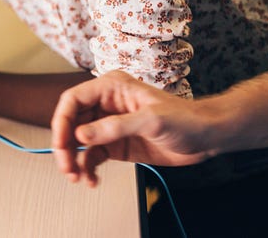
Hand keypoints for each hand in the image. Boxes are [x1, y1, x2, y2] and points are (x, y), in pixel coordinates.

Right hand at [50, 70, 215, 186]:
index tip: (61, 142)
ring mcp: (109, 126)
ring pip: (78, 142)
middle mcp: (106, 105)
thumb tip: (82, 135)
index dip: (62, 120)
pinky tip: (92, 179)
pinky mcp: (115, 144)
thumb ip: (115, 127)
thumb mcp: (151, 120)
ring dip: (74, 160)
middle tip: (66, 166)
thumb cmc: (185, 119)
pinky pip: (92, 156)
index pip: (74, 100)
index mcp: (111, 88)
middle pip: (71, 122)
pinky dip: (88, 169)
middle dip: (65, 145)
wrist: (206, 137)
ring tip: (77, 177)